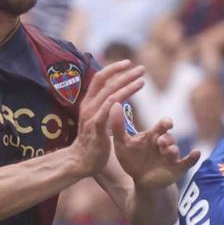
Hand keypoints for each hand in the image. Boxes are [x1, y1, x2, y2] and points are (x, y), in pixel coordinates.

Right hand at [67, 60, 145, 176]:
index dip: (113, 69)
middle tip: (141, 69)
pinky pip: (103, 115)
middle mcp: (89, 106)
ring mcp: (91, 116)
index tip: (128, 63)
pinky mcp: (94, 129)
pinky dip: (112, 105)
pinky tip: (122, 99)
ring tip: (142, 80)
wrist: (81, 161)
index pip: (100, 78)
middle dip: (125, 74)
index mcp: (89, 102)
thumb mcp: (98, 119)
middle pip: (106, 83)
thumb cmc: (92, 140)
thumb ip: (105, 107)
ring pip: (109, 96)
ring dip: (126, 87)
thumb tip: (117, 96)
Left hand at [113, 114, 197, 188]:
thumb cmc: (132, 160)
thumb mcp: (122, 143)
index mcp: (154, 136)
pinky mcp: (178, 169)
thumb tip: (115, 103)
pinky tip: (197, 153)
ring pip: (175, 150)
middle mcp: (165, 144)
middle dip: (167, 138)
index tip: (167, 123)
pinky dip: (193, 157)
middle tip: (161, 141)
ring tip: (166, 151)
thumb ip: (118, 125)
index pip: (162, 126)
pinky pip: (188, 162)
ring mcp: (172, 157)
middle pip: (170, 137)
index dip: (166, 123)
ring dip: (172, 150)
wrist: (140, 181)